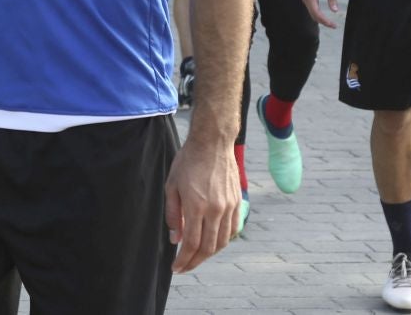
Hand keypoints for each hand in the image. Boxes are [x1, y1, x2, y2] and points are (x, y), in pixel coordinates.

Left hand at [164, 136, 239, 272]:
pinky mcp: (238, 201)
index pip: (191, 244)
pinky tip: (214, 242)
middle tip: (185, 267)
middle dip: (194, 262)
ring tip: (197, 256)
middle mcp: (215, 209)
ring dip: (210, 254)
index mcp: (196, 206)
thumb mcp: (172, 186)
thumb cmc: (188, 161)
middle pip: (208, 248)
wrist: (213, 142)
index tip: (176, 268)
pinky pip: (233, 229)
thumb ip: (173, 215)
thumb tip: (176, 239)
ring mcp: (229, 206)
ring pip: (223, 242)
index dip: (183, 260)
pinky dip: (224, 240)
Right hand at [301, 0, 340, 28]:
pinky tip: (325, 18)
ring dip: (321, 19)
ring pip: (312, 14)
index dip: (325, 21)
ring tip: (331, 23)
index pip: (316, 13)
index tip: (334, 25)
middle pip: (314, 15)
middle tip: (334, 26)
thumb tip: (334, 11)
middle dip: (323, 22)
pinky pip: (313, 10)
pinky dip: (319, 15)